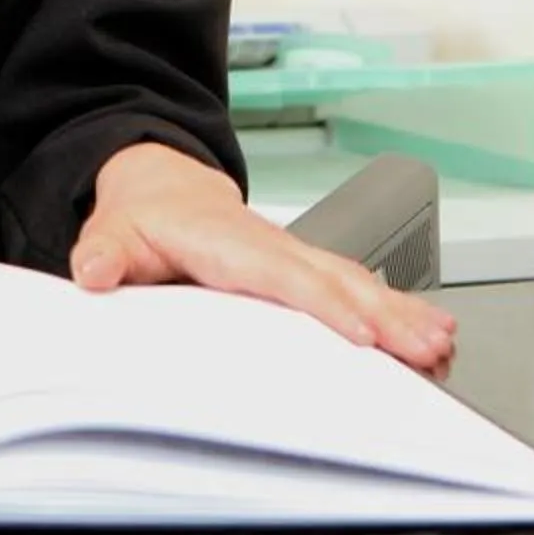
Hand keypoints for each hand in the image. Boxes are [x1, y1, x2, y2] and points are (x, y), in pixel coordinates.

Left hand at [66, 142, 456, 374]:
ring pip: (358, 284)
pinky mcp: (309, 270)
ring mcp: (297, 256)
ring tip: (442, 345)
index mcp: (230, 243)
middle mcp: (274, 247)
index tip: (363, 333)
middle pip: (338, 280)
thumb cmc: (144, 218)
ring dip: (403, 313)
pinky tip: (430, 333)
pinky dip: (397, 309)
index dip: (325, 304)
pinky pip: (358, 289)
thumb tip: (91, 269)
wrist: (164, 186)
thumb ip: (103, 253)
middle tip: (426, 348)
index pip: (284, 276)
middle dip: (387, 314)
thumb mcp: (112, 231)